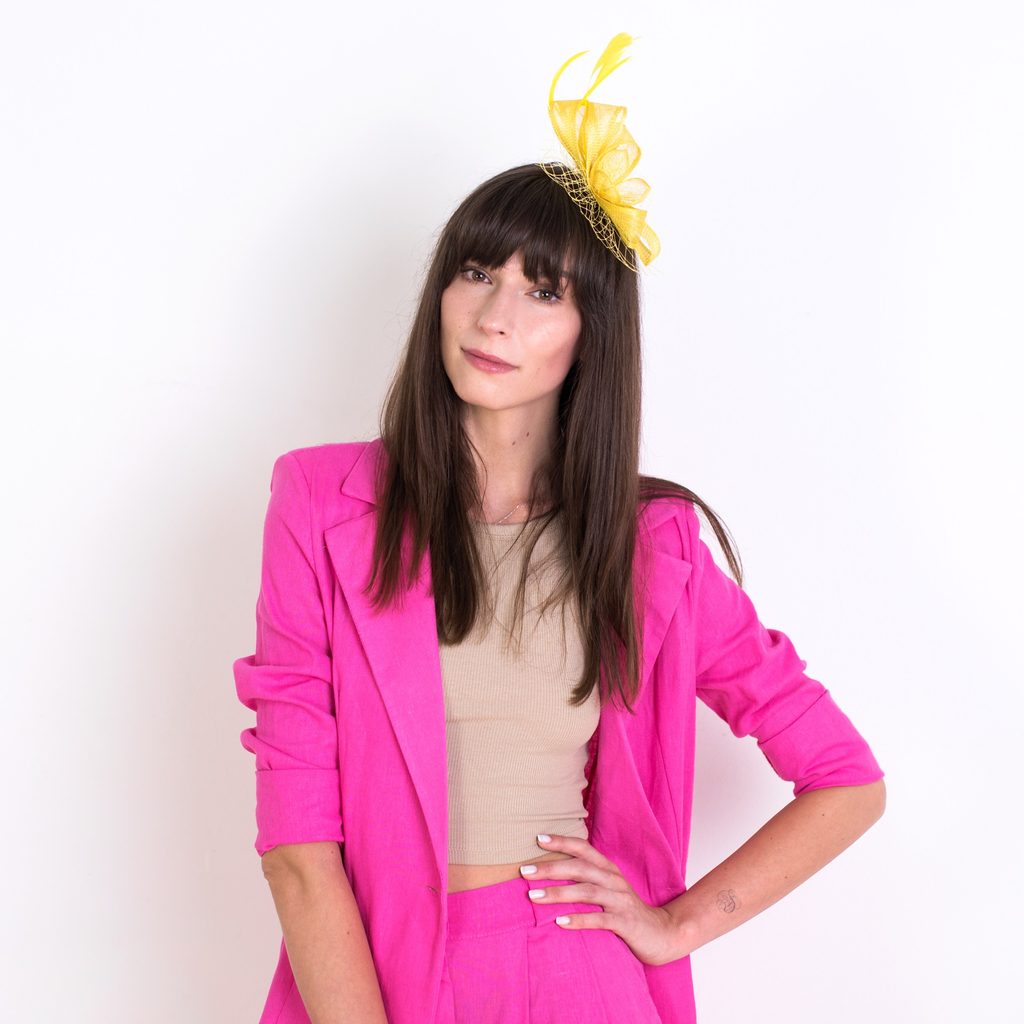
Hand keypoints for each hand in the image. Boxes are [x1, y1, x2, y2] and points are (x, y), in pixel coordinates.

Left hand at [521, 834, 683, 966]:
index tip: (537, 838)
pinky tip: (559, 922)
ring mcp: (620, 900)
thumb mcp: (607, 889)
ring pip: (586, 891)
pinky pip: (599, 919)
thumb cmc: (625, 910)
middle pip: (580, 868)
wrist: (662, 933)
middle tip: (524, 872)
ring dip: (558, 893)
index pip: (583, 849)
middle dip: (550, 868)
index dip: (562, 841)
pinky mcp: (625, 922)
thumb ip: (586, 879)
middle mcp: (613, 880)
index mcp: (608, 869)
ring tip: (533, 897)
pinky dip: (579, 919)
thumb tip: (550, 872)